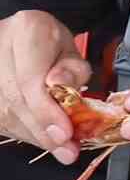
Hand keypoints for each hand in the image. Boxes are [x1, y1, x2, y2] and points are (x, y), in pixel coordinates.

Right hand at [0, 11, 91, 163]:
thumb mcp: (73, 49)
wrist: (23, 36)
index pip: (30, 79)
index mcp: (27, 30)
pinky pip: (0, 119)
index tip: (64, 133)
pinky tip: (42, 138)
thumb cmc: (50, 43)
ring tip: (59, 148)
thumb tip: (62, 87)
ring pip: (4, 114)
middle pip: (15, 101)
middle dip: (43, 130)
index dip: (46, 111)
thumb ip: (73, 69)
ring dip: (34, 136)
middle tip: (67, 149)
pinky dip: (23, 132)